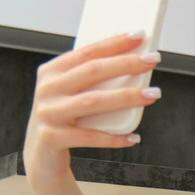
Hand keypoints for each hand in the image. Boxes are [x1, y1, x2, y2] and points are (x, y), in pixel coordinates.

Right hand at [22, 32, 161, 186]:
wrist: (42, 159)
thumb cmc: (64, 122)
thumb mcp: (71, 96)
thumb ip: (91, 81)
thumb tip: (133, 65)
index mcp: (51, 72)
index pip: (87, 52)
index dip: (114, 43)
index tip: (140, 35)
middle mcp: (47, 89)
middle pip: (92, 71)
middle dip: (126, 64)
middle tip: (153, 60)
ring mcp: (47, 113)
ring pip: (93, 101)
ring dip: (126, 97)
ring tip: (152, 94)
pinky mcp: (51, 138)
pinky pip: (89, 136)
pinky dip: (113, 137)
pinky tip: (133, 137)